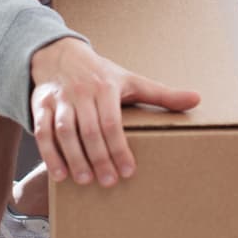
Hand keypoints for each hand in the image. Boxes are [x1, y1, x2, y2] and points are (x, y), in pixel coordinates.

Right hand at [28, 38, 199, 186]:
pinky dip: (49, 153)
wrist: (59, 54)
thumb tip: (197, 99)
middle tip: (109, 182)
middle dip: (99, 158)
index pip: (112, 122)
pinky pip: (42, 131)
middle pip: (89, 130)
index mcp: (106, 88)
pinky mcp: (40, 104)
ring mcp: (59, 99)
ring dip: (73, 158)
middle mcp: (81, 93)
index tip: (129, 171)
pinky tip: (59, 175)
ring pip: (64, 131)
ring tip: (84, 181)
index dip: (120, 148)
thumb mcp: (131, 81)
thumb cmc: (100, 74)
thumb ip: (162, 95)